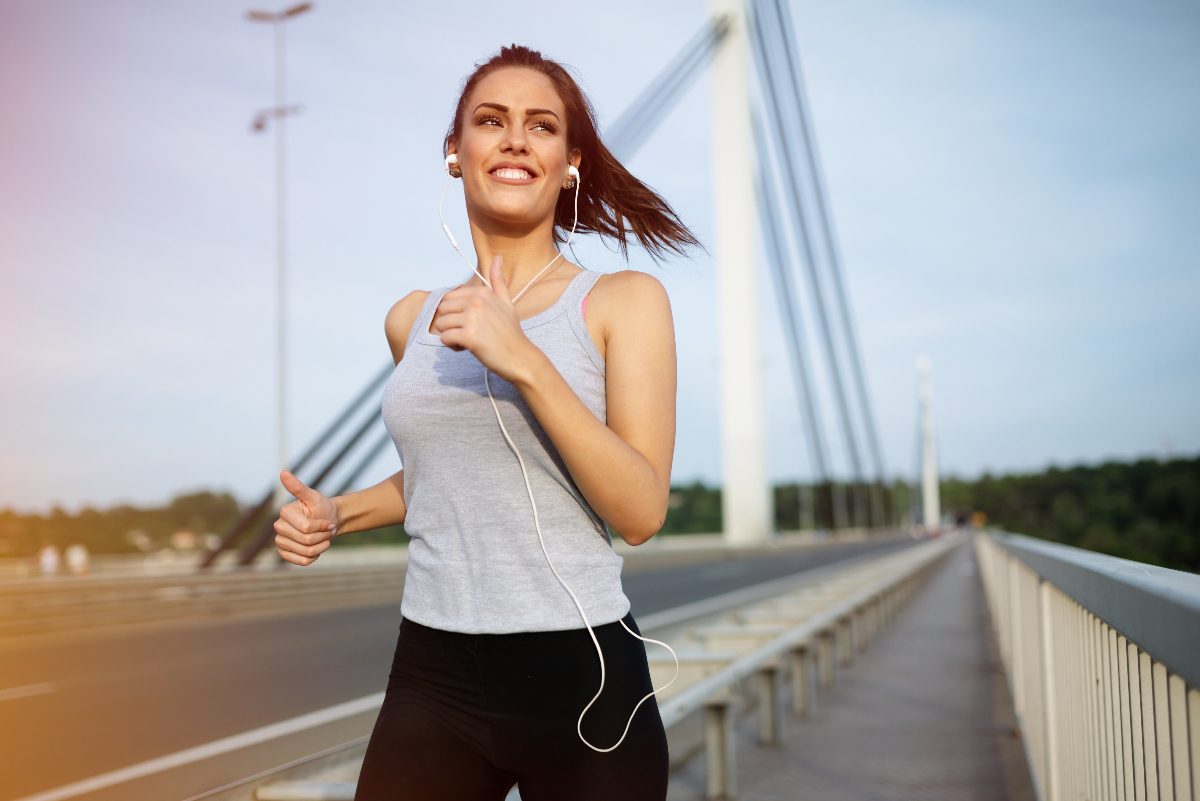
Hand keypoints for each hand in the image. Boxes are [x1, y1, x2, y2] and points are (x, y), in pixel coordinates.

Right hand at [274, 470, 338, 565]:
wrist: (329, 521)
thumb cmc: (322, 507)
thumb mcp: (314, 497)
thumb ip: (299, 487)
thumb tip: (283, 472)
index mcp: (284, 513)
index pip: (307, 528)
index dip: (322, 527)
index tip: (328, 522)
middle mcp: (279, 527)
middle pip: (307, 541)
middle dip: (323, 537)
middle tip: (327, 530)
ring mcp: (280, 541)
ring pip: (306, 552)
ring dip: (321, 547)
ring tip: (323, 538)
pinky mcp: (284, 553)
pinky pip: (302, 562)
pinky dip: (314, 556)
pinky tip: (316, 547)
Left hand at [433, 254, 538, 384]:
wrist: (519, 357)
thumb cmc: (511, 332)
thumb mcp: (506, 302)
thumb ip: (498, 280)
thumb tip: (498, 257)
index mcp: (481, 292)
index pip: (449, 298)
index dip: (456, 313)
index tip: (472, 322)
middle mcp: (476, 302)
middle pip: (442, 311)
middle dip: (450, 324)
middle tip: (469, 333)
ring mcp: (472, 318)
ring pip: (441, 325)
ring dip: (450, 336)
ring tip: (468, 341)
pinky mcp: (468, 336)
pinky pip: (445, 338)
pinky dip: (452, 346)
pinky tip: (467, 348)